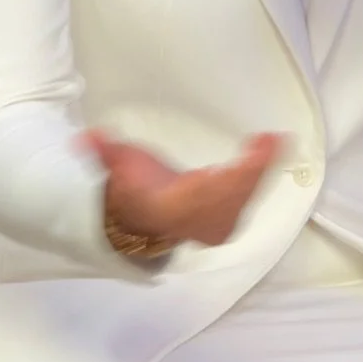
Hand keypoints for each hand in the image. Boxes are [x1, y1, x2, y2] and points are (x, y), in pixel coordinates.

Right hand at [83, 129, 283, 247]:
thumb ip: (104, 151)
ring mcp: (212, 223)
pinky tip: (273, 152)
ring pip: (244, 199)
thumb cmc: (134, 188)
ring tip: (276, 143)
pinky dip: (261, 176)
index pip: (202, 195)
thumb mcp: (117, 166)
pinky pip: (248, 198)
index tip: (246, 159)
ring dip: (261, 172)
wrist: (141, 219)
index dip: (228, 179)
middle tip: (273, 141)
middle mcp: (195, 220)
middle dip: (253, 171)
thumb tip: (86, 137)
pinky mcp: (227, 219)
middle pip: (231, 197)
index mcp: (171, 207)